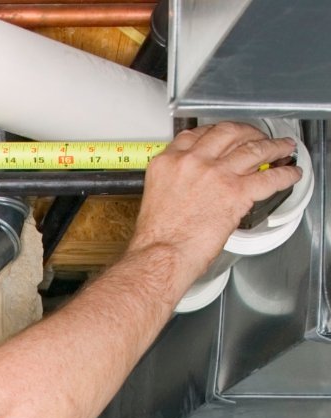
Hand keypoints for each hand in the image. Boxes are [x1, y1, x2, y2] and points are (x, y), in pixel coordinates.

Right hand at [127, 122, 302, 300]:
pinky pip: (270, 178)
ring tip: (283, 148)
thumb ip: (177, 182)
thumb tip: (196, 185)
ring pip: (254, 149)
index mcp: (168, 163)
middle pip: (228, 132)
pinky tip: (291, 174)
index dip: (216, 131)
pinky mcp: (236, 192)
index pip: (196, 134)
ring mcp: (216, 174)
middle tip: (256, 138)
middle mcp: (192, 162)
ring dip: (273, 147)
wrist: (160, 257)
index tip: (225, 135)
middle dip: (247, 132)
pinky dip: (285, 175)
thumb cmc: (155, 239)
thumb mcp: (156, 198)